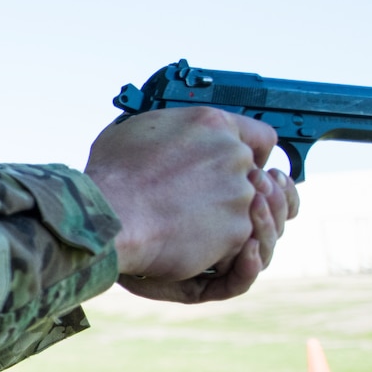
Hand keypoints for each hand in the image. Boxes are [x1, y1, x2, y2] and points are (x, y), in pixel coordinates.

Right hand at [83, 108, 299, 303]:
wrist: (110, 216)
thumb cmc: (112, 175)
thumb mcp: (137, 130)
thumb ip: (172, 130)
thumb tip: (169, 135)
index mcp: (212, 123)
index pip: (261, 137)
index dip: (253, 156)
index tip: (241, 170)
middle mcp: (234, 155)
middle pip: (254, 177)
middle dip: (231, 191)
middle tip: (200, 203)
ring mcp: (239, 195)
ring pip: (247, 212)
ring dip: (224, 220)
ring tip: (188, 226)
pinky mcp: (237, 231)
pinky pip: (236, 243)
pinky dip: (216, 248)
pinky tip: (186, 244)